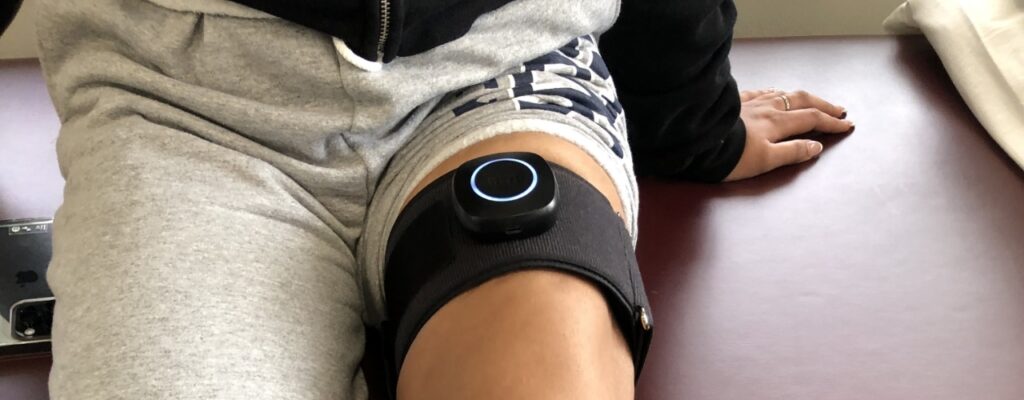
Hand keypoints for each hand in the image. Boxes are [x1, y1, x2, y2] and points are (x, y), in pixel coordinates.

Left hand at [724, 89, 853, 180]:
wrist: (697, 143)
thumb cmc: (731, 157)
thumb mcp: (766, 161)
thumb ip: (792, 152)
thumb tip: (816, 145)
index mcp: (778, 123)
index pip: (812, 120)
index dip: (832, 122)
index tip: (848, 125)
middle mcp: (767, 108)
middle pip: (802, 102)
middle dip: (824, 105)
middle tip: (840, 110)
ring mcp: (750, 102)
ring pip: (783, 94)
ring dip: (803, 98)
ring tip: (814, 101)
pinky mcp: (734, 102)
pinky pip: (761, 92)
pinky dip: (776, 92)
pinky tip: (776, 93)